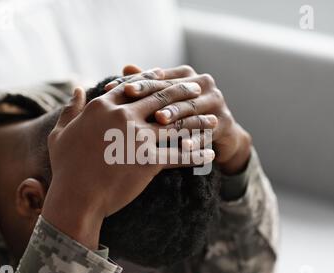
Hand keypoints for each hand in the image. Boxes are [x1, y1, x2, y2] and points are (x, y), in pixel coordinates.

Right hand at [42, 74, 215, 248]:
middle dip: (183, 92)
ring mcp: (137, 138)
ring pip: (175, 124)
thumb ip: (70, 109)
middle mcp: (122, 116)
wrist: (75, 198)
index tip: (167, 76)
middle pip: (160, 98)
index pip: (134, 85)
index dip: (153, 79)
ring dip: (197, 121)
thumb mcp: (61, 133)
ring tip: (213, 120)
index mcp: (102, 106)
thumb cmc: (66, 168)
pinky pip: (179, 155)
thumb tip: (75, 88)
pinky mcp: (148, 161)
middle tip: (199, 90)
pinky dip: (197, 154)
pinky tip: (210, 153)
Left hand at [107, 65, 251, 174]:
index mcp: (185, 75)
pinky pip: (207, 132)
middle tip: (131, 102)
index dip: (132, 82)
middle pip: (172, 89)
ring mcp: (216, 102)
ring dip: (174, 116)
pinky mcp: (225, 123)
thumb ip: (148, 86)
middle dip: (151, 97)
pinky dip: (194, 139)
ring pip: (190, 109)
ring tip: (158, 122)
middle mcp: (203, 84)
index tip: (108, 90)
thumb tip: (125, 66)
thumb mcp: (165, 102)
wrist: (219, 135)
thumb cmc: (183, 116)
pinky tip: (182, 146)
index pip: (155, 76)